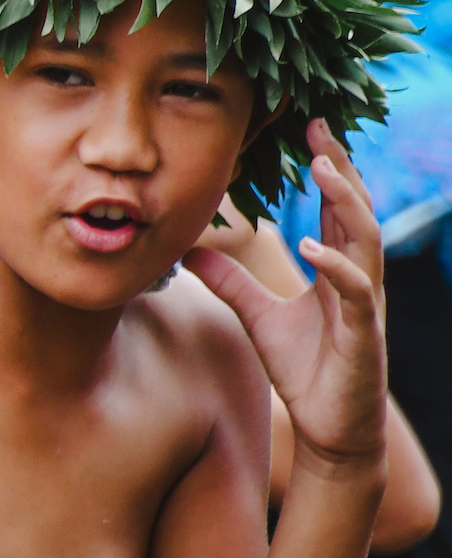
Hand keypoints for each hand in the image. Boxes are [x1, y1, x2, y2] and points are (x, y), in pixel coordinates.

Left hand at [183, 122, 386, 471]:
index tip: (311, 129)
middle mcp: (358, 280)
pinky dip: (336, 268)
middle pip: (357, 211)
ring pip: (366, 242)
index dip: (328, 169)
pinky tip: (311, 248)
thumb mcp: (257, 317)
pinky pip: (356, 294)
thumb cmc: (304, 371)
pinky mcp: (363, 336)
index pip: (336, 209)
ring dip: (347, 203)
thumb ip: (230, 281)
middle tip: (322, 127)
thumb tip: (190, 249)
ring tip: (325, 170)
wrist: (329, 430)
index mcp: (337, 270)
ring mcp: (365, 306)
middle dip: (342, 168)